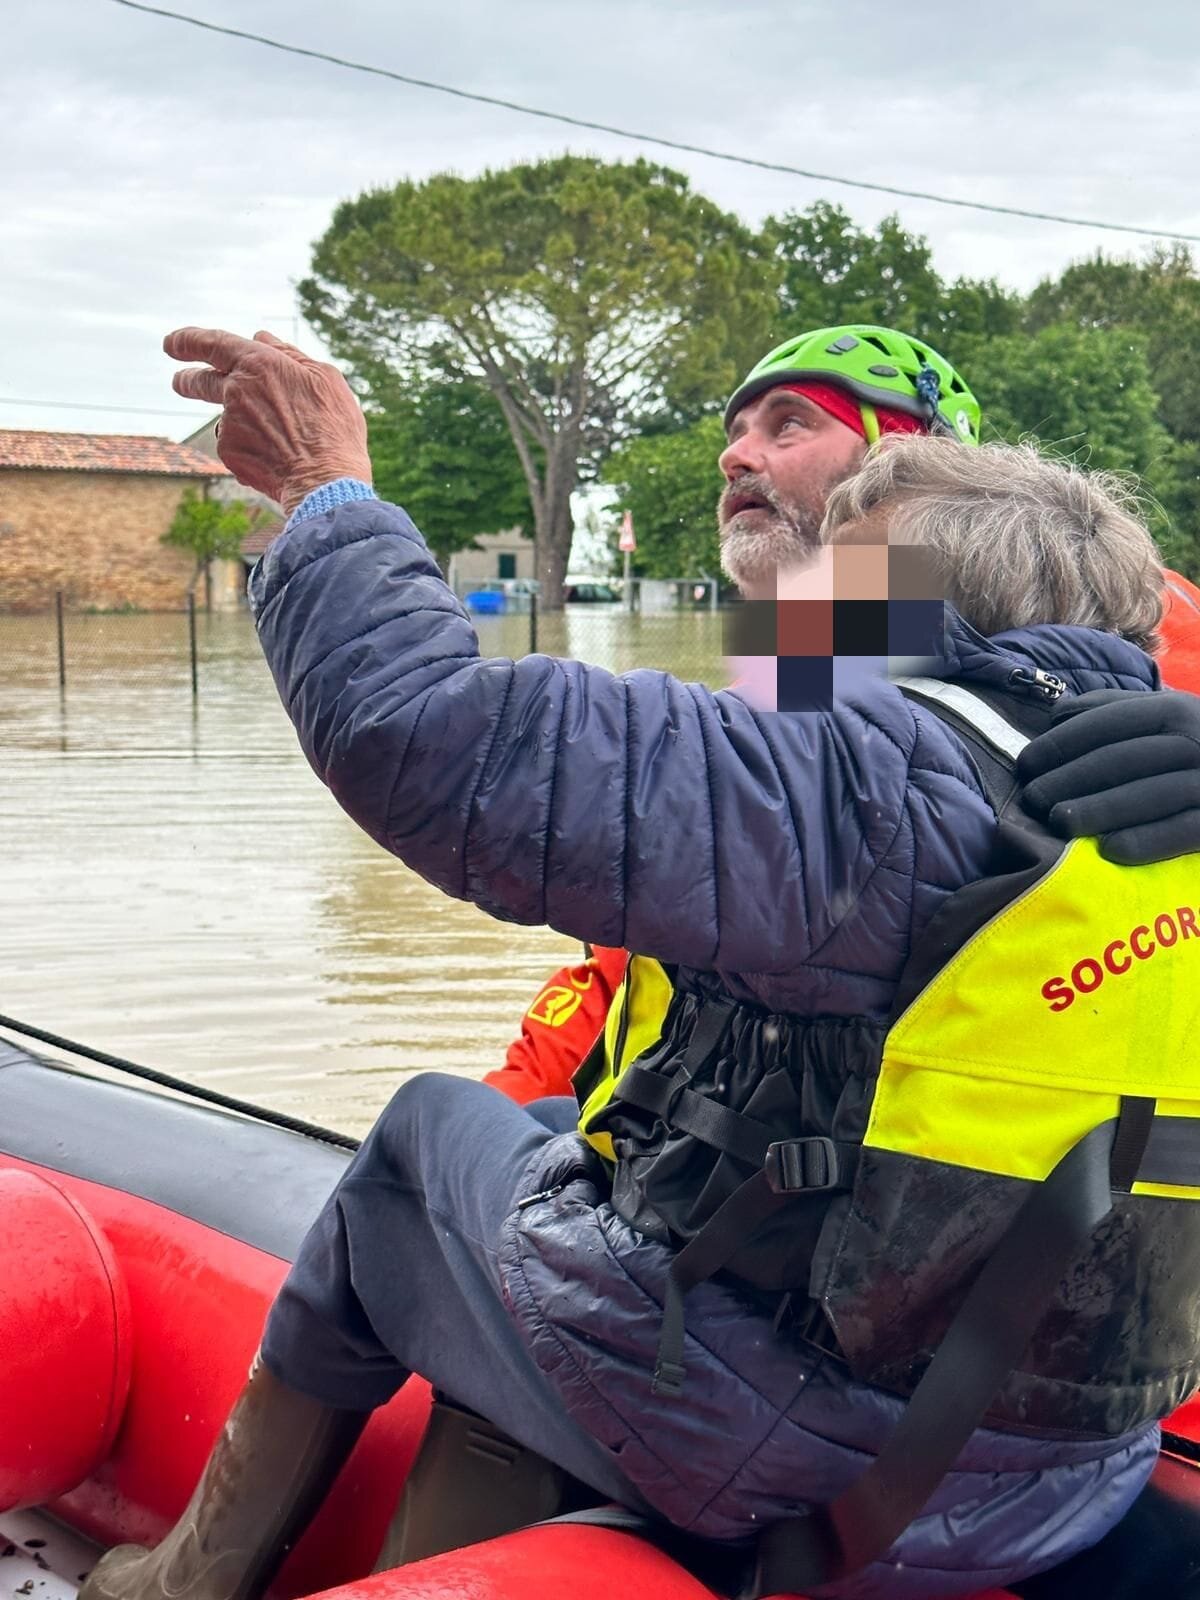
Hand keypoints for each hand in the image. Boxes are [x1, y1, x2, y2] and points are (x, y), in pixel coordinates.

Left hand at [163, 327, 371, 514]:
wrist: (325, 482)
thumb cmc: (333, 428)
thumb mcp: (325, 380)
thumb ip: (289, 355)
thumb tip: (263, 338)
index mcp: (258, 363)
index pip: (211, 342)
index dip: (187, 340)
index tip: (171, 343)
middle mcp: (236, 389)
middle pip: (199, 381)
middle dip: (186, 379)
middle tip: (179, 381)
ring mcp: (229, 423)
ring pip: (226, 417)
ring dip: (239, 422)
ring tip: (274, 439)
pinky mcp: (229, 453)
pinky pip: (235, 445)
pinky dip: (251, 449)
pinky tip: (277, 459)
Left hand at [1016, 688, 1199, 863]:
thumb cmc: (1195, 750)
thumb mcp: (1166, 718)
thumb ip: (1115, 711)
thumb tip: (1057, 713)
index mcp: (1178, 711)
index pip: (1112, 723)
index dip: (1064, 742)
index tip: (1027, 764)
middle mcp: (1199, 740)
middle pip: (1124, 759)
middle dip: (1072, 778)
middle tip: (1034, 799)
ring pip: (1151, 793)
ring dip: (1101, 808)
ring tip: (1059, 823)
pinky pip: (1186, 829)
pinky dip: (1148, 840)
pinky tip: (1110, 851)